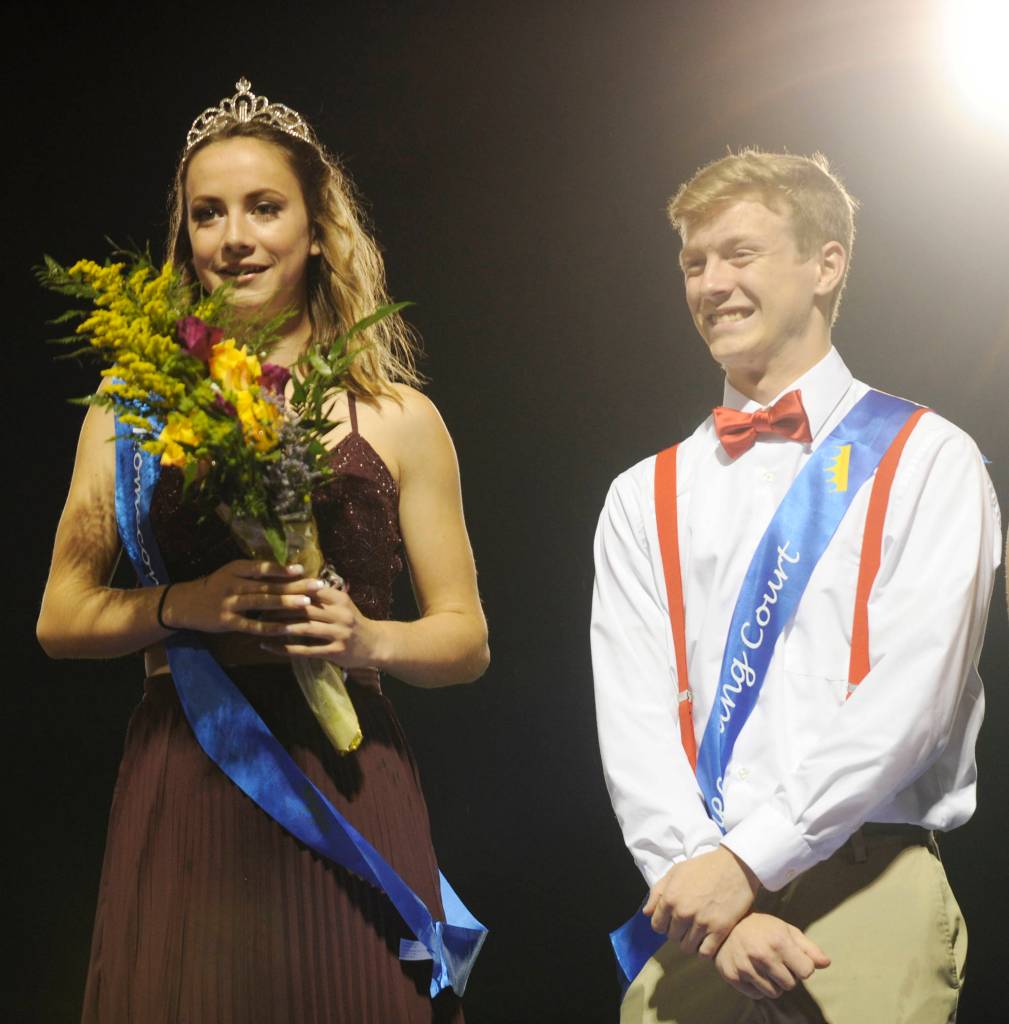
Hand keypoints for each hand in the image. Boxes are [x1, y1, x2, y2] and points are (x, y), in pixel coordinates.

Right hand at [164, 560, 318, 635]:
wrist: (185, 604)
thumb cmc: (217, 586)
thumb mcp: (233, 573)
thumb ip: (256, 573)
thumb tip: (290, 571)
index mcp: (236, 568)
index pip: (263, 567)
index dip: (283, 569)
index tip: (303, 569)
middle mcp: (233, 584)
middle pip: (268, 585)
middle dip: (295, 585)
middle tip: (317, 585)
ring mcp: (230, 603)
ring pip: (262, 603)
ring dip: (286, 603)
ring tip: (307, 603)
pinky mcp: (227, 622)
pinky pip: (253, 625)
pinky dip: (271, 627)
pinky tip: (288, 628)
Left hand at [260, 582, 379, 668]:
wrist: (375, 643)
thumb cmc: (353, 621)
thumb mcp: (342, 604)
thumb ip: (322, 595)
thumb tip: (294, 581)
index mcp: (340, 598)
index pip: (311, 590)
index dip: (289, 589)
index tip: (268, 589)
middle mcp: (341, 614)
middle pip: (305, 608)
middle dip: (280, 608)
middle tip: (258, 608)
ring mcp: (339, 633)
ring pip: (304, 628)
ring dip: (280, 627)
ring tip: (261, 626)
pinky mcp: (335, 652)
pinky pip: (306, 650)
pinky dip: (285, 649)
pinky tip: (269, 646)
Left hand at [643, 847, 759, 956]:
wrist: (735, 866)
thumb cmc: (704, 867)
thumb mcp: (676, 872)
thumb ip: (658, 892)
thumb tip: (646, 913)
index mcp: (670, 898)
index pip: (657, 925)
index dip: (664, 924)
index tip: (672, 921)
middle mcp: (683, 913)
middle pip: (672, 937)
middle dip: (678, 932)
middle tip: (687, 924)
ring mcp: (701, 923)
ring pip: (687, 947)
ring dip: (690, 941)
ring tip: (698, 932)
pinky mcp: (719, 931)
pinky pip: (705, 953)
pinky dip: (704, 950)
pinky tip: (708, 940)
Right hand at [714, 913, 829, 1000]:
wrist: (725, 925)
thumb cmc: (761, 927)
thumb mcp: (786, 930)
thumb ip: (808, 947)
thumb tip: (826, 963)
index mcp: (778, 941)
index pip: (807, 971)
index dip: (802, 966)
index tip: (792, 957)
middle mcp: (762, 955)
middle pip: (791, 985)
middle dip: (787, 975)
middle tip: (775, 961)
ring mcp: (745, 967)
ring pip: (774, 993)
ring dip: (773, 983)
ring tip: (764, 966)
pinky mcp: (733, 976)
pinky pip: (757, 995)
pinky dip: (757, 986)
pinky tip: (752, 970)